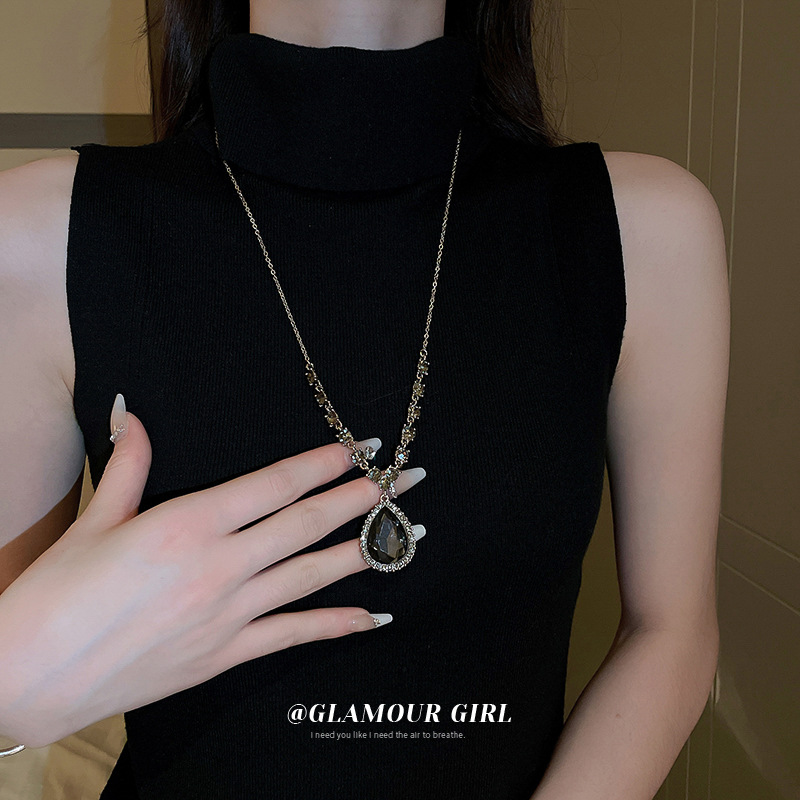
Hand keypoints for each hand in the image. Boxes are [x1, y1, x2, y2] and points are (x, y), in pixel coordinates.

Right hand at [0, 401, 424, 747]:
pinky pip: (293, 635)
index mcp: (189, 523)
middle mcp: (219, 565)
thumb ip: (129, 461)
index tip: (359, 449)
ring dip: (365, 551)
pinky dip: (336, 625)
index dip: (323, 463)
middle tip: (406, 481)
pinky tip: (373, 616)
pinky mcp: (225, 655)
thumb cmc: (57, 594)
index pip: (275, 484)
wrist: (30, 676)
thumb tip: (130, 408)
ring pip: (312, 574)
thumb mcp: (97, 517)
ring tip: (408, 535)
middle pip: (307, 522)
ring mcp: (228, 614)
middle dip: (362, 498)